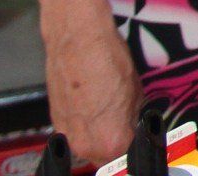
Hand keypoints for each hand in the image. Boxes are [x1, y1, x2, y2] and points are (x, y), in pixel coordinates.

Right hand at [42, 13, 139, 165]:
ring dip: (101, 138)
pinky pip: (75, 134)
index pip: (129, 156)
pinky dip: (85, 126)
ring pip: (89, 148)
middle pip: (106, 158)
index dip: (137, 145)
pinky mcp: (55, 123)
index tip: (142, 137)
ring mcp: (66, 135)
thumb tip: (136, 129)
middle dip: (119, 146)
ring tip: (110, 113)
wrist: (77, 40)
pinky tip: (94, 106)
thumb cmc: (108, 60)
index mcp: (111, 141)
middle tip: (128, 126)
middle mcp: (85, 145)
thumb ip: (134, 120)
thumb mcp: (137, 93)